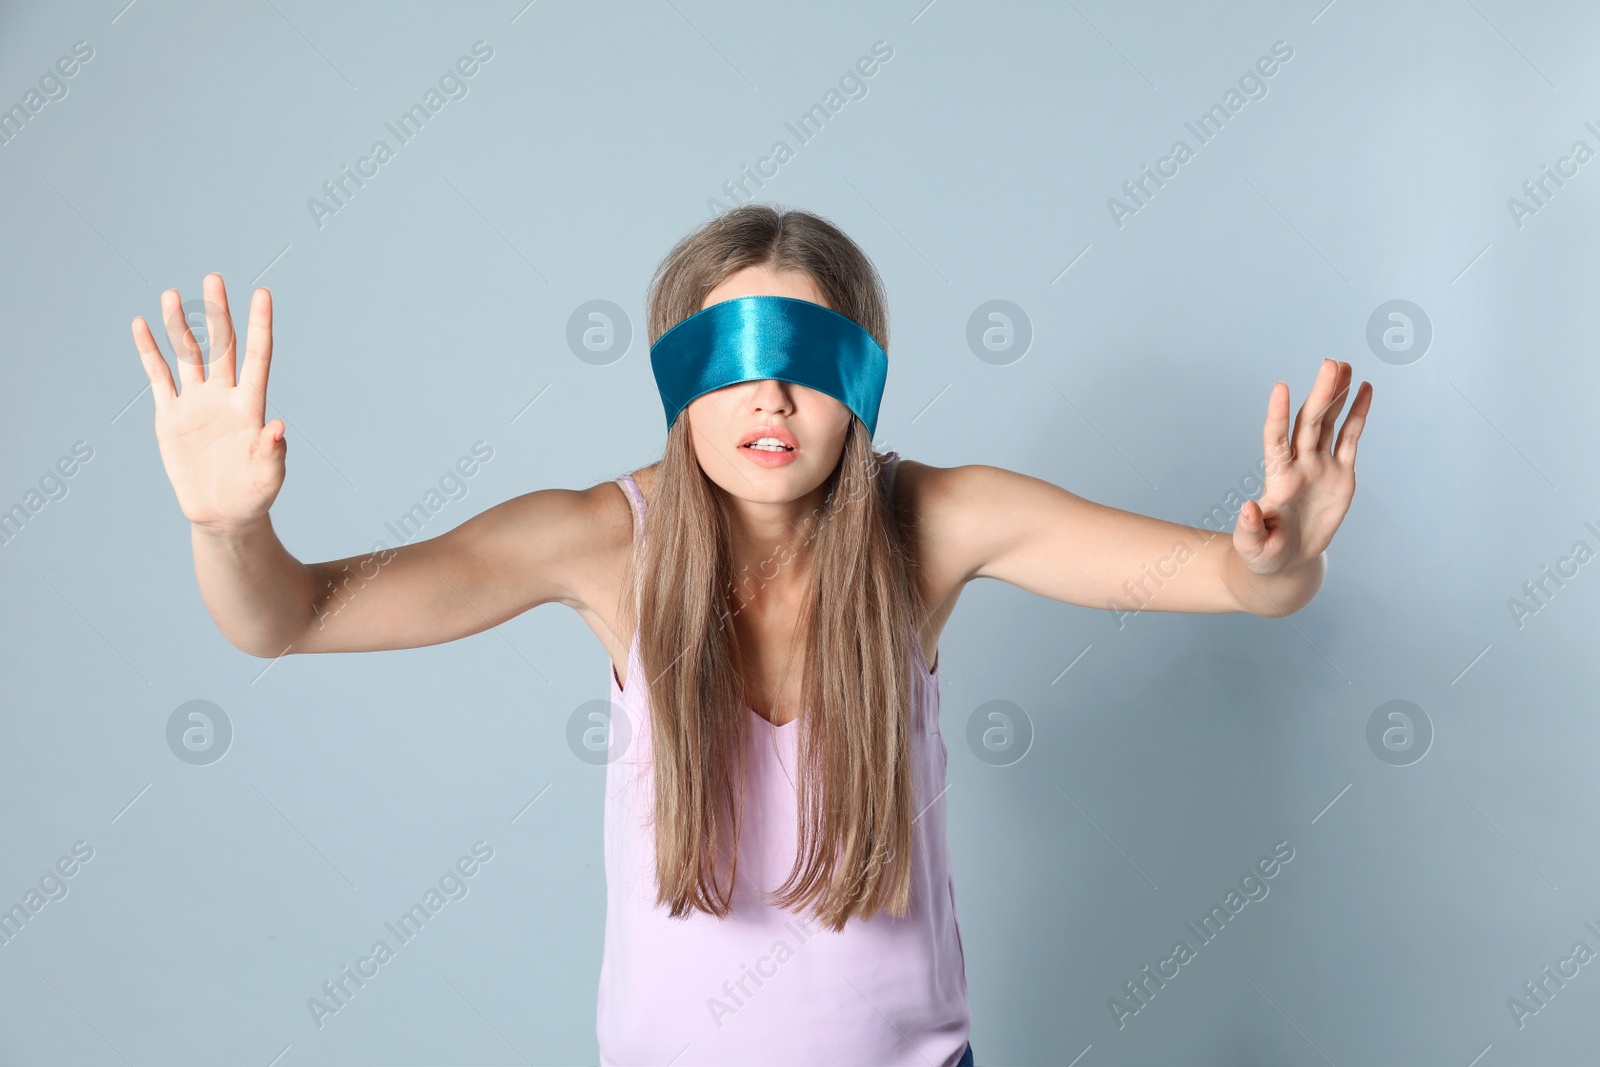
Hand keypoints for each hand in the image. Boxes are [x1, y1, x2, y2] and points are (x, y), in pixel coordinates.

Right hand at [131, 274, 284, 531]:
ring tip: (171, 294)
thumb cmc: (254, 495)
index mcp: (251, 405)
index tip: (263, 293)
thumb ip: (273, 451)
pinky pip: (158, 377)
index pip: (257, 356)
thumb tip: (278, 427)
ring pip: (187, 354)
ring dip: (180, 325)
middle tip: (214, 277)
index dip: (260, 325)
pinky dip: (149, 352)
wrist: (223, 513)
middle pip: (221, 345)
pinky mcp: (170, 416)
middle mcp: (224, 396)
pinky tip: (141, 326)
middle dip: (217, 312)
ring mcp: (196, 403)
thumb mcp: (269, 476)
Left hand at [1234, 358, 1371, 575]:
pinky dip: (1358, 415)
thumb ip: (1250, 530)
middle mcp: (1298, 465)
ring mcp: (1320, 466)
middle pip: (1309, 423)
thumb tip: (1247, 508)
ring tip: (1346, 366)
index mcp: (1277, 479)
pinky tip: (1364, 389)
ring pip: (1330, 424)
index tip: (1280, 387)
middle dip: (1320, 394)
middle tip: (1331, 363)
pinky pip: (1351, 439)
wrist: (1287, 557)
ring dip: (1337, 396)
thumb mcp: (1253, 548)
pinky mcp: (1340, 474)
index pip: (1276, 440)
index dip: (1277, 415)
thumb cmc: (1264, 553)